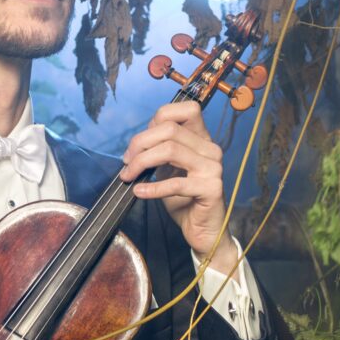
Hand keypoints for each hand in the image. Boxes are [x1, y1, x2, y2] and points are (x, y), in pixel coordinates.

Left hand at [120, 100, 237, 274]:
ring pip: (171, 150)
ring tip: (129, 176)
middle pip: (170, 129)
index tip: (137, 144)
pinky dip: (152, 188)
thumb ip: (159, 150)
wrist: (201, 229)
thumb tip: (136, 142)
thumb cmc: (183, 199)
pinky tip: (139, 192)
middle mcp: (210, 149)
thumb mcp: (168, 169)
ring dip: (142, 162)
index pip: (185, 109)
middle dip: (140, 144)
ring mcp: (213, 168)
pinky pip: (176, 184)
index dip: (156, 120)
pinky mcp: (211, 188)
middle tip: (126, 163)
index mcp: (202, 139)